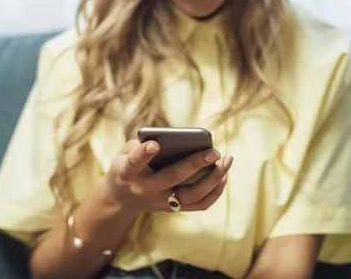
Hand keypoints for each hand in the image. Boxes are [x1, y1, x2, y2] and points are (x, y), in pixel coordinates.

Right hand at [103, 139, 233, 212]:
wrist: (122, 199)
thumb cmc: (128, 166)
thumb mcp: (125, 152)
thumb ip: (143, 144)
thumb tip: (176, 140)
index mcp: (127, 172)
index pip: (135, 163)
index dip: (144, 154)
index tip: (155, 144)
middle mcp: (145, 190)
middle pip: (172, 178)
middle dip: (194, 164)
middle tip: (215, 151)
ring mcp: (161, 203)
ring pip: (192, 195)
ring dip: (213, 178)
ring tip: (227, 160)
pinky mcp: (174, 209)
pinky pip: (200, 204)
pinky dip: (215, 190)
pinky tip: (224, 174)